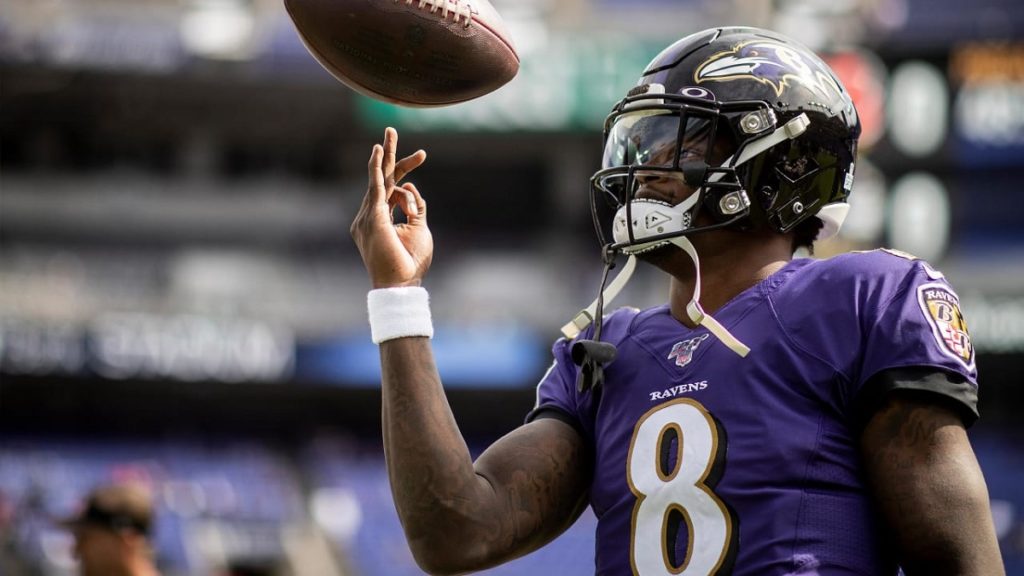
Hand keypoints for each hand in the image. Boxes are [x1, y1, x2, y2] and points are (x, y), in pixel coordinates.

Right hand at [351, 127, 430, 287]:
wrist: (400, 284)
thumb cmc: (409, 262)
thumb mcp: (419, 229)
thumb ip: (416, 207)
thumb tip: (411, 187)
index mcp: (381, 217)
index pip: (392, 187)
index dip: (405, 171)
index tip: (422, 155)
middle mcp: (370, 214)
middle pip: (382, 178)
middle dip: (388, 154)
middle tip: (391, 130)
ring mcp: (368, 216)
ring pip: (384, 181)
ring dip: (389, 156)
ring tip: (390, 133)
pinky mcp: (373, 219)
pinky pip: (375, 188)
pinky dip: (376, 170)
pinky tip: (378, 153)